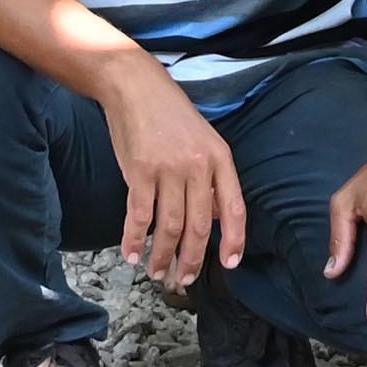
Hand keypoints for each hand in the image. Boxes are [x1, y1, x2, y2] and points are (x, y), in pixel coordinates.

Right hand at [93, 67, 247, 291]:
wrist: (135, 86)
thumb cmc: (170, 115)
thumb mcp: (203, 140)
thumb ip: (211, 178)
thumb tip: (215, 218)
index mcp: (220, 158)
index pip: (234, 208)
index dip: (233, 240)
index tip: (228, 264)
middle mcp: (198, 166)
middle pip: (199, 226)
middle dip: (192, 259)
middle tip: (184, 280)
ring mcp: (168, 169)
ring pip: (170, 226)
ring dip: (163, 256)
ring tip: (157, 272)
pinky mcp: (140, 171)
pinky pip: (139, 216)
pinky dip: (135, 240)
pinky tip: (132, 254)